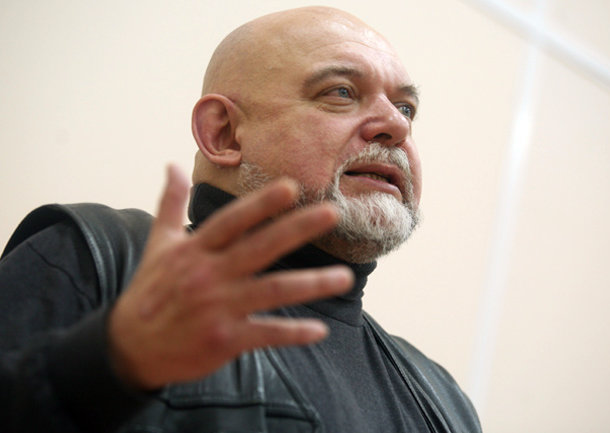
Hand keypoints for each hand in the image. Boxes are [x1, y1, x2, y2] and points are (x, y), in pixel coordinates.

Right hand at [108, 165, 352, 388]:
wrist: (130, 347)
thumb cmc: (149, 291)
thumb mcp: (158, 244)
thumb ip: (170, 204)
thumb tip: (171, 164)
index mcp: (194, 250)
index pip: (231, 221)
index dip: (260, 204)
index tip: (290, 187)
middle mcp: (209, 276)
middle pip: (260, 248)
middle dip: (297, 229)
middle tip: (331, 213)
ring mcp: (219, 309)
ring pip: (273, 292)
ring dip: (311, 284)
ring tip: (345, 277)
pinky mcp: (225, 340)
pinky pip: (265, 334)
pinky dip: (292, 333)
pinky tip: (320, 330)